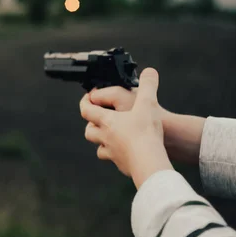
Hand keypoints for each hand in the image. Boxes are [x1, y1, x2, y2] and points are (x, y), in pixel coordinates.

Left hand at [79, 68, 173, 188]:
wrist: (149, 162)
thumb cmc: (145, 133)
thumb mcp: (148, 103)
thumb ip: (148, 85)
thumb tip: (150, 71)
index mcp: (107, 121)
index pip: (86, 110)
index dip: (85, 102)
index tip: (88, 97)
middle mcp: (105, 138)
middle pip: (89, 131)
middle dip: (91, 124)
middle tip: (99, 118)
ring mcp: (112, 153)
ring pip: (99, 148)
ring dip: (101, 142)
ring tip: (110, 136)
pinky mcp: (122, 165)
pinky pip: (114, 160)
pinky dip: (116, 155)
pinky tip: (126, 152)